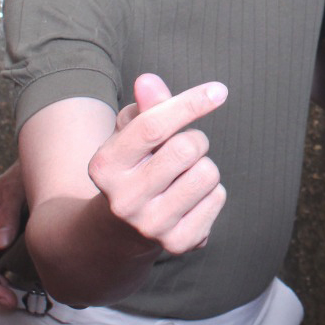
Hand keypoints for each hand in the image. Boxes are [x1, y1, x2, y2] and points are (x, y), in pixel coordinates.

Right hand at [87, 73, 228, 254]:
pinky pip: (218, 198)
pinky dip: (212, 192)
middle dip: (195, 139)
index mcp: (105, 166)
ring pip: (208, 173)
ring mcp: (151, 225)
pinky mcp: (178, 243)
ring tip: (183, 176)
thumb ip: (145, 106)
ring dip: (204, 166)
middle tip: (183, 149)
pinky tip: (188, 200)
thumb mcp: (131, 135)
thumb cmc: (134, 167)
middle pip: (187, 148)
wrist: (121, 231)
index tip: (219, 91)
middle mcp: (123, 200)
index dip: (190, 103)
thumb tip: (148, 81)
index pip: (153, 126)